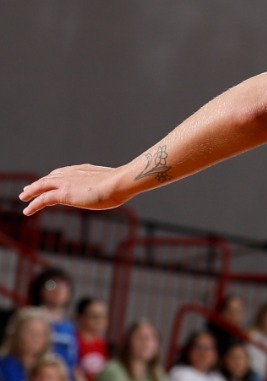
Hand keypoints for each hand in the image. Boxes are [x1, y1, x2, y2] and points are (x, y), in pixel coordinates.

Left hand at [20, 163, 138, 215]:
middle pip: (50, 177)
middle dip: (39, 183)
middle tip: (29, 188)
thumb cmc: (124, 183)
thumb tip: (129, 185)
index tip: (49, 179)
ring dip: (31, 191)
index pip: (64, 172)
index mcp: (84, 170)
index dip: (54, 176)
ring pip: (42, 186)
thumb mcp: (117, 182)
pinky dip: (33, 204)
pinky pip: (43, 199)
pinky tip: (27, 210)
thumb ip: (114, 184)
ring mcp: (67, 183)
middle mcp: (73, 174)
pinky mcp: (63, 194)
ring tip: (23, 197)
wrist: (121, 182)